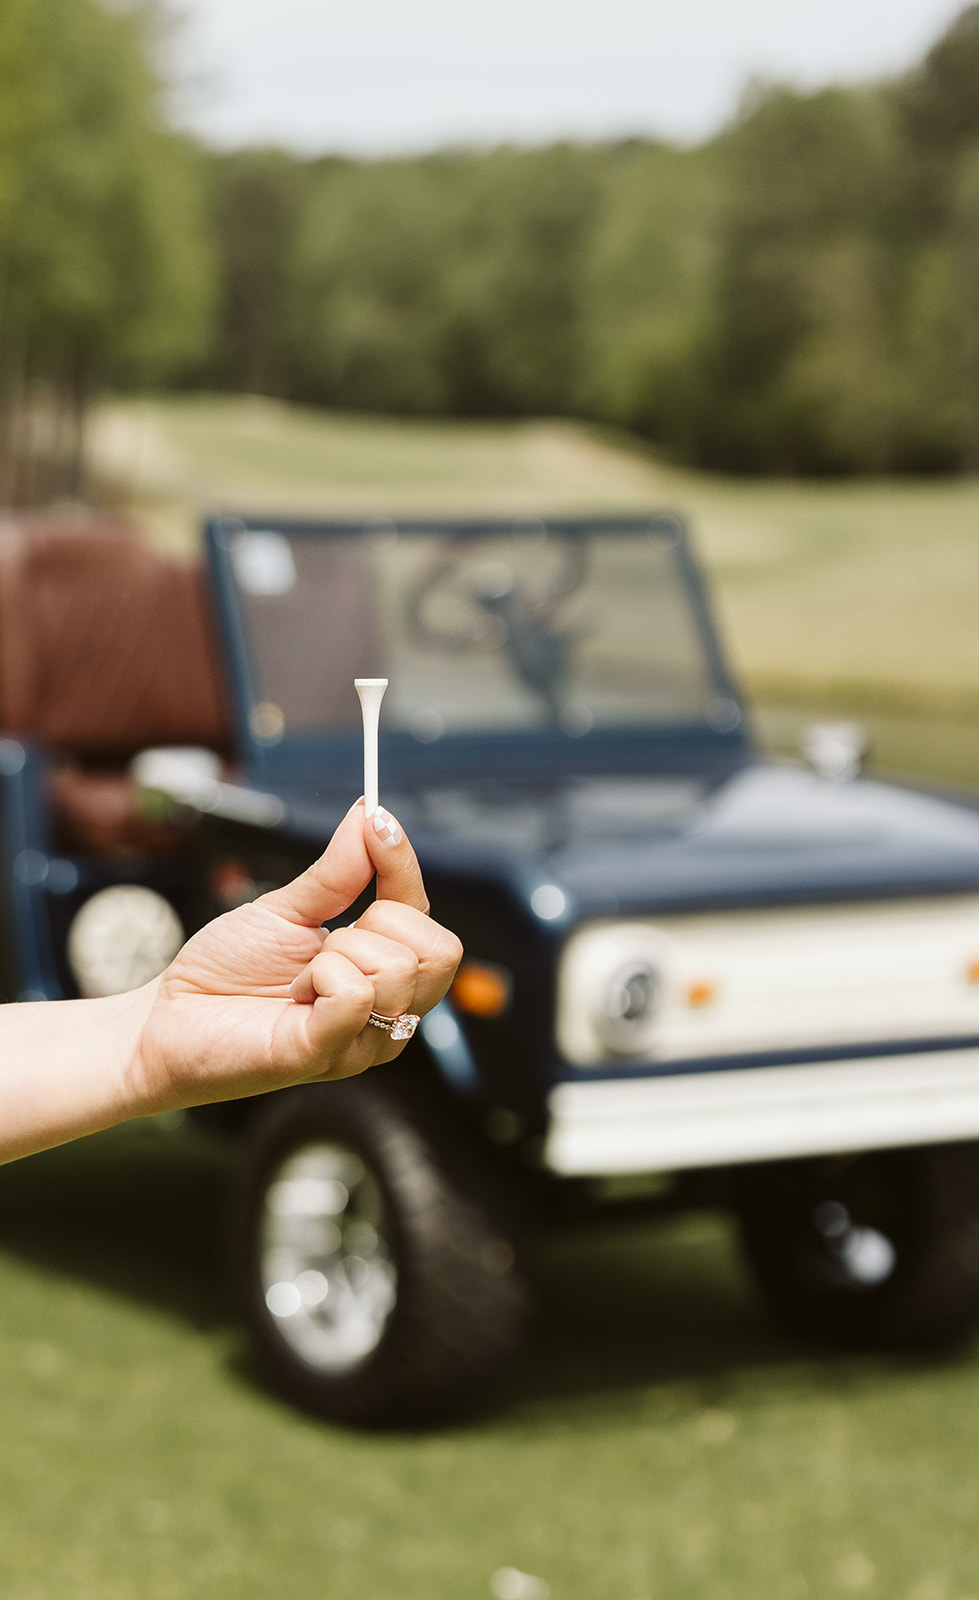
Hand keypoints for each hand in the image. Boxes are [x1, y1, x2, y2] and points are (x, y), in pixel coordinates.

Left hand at [128, 801, 462, 1114]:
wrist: (163, 1021)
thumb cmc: (224, 972)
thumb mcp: (286, 909)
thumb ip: (337, 871)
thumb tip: (371, 816)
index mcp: (382, 978)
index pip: (428, 920)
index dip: (405, 867)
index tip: (377, 822)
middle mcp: (386, 1014)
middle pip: (439, 951)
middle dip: (379, 922)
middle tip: (324, 942)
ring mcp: (363, 1041)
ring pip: (397, 969)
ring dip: (338, 954)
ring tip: (299, 976)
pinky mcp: (326, 1055)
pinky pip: (355, 996)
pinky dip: (321, 977)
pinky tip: (296, 994)